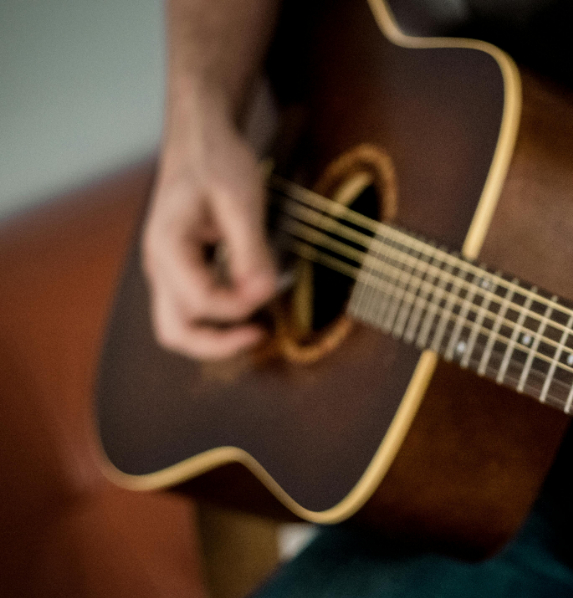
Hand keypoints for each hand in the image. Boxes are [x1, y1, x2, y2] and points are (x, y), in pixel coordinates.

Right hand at [142, 100, 277, 359]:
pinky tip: (249, 303)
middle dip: (218, 344)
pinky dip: (219, 317)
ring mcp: (167, 270)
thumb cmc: (216, 161)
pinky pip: (192, 307)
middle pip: (175, 332)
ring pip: (180, 325)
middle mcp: (159, 265)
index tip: (271, 288)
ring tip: (258, 326)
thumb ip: (251, 250)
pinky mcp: (181, 269)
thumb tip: (264, 293)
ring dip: (217, 334)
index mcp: (167, 247)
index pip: (202, 302)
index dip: (241, 305)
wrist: (200, 138)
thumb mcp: (241, 201)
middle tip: (260, 334)